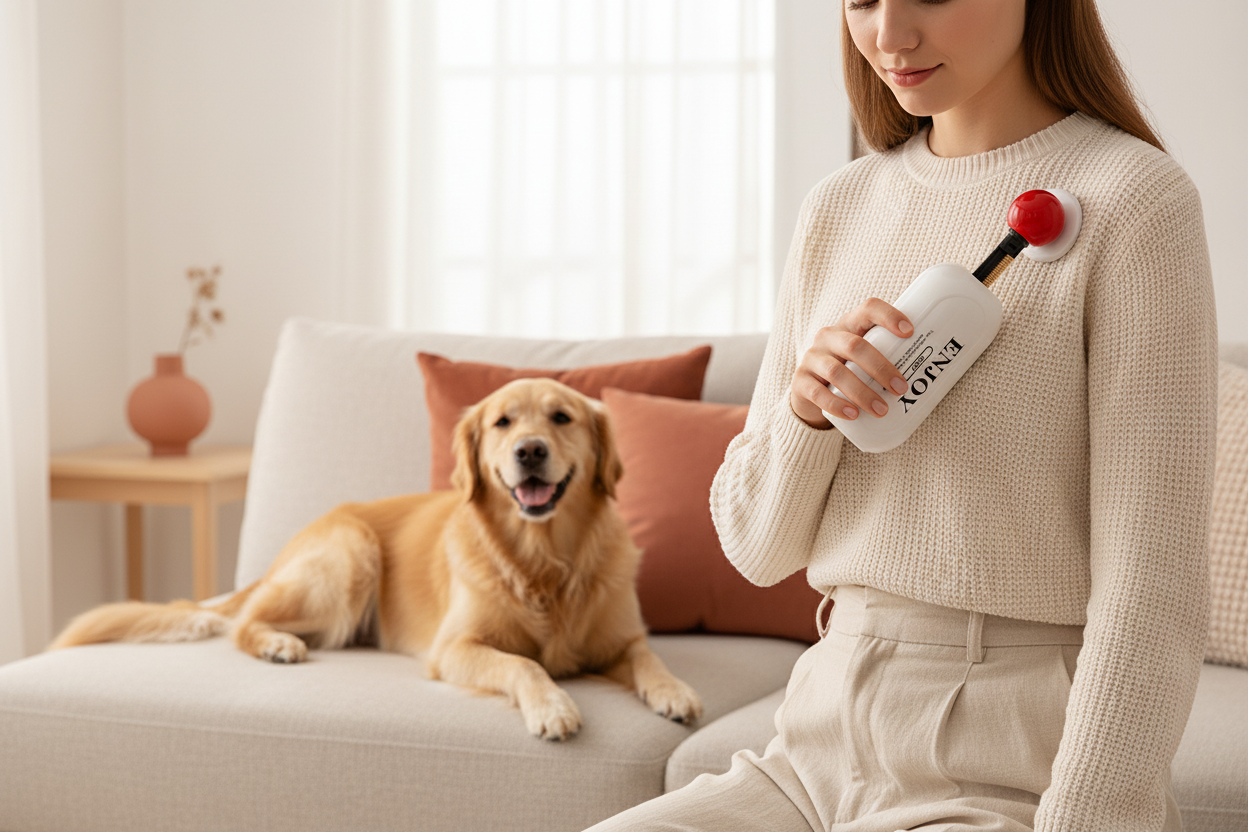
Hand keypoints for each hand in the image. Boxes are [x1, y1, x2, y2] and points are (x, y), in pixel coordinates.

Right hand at [790, 298, 913, 428]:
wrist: (810, 392)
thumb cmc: (849, 371)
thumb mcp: (864, 358)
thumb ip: (888, 356)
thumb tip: (937, 372)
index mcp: (849, 325)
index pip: (868, 309)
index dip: (888, 316)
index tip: (910, 332)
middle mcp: (828, 337)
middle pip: (855, 346)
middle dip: (881, 368)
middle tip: (901, 388)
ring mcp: (811, 358)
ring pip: (836, 371)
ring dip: (862, 392)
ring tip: (882, 410)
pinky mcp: (800, 382)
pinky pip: (817, 392)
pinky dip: (837, 404)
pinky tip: (853, 414)